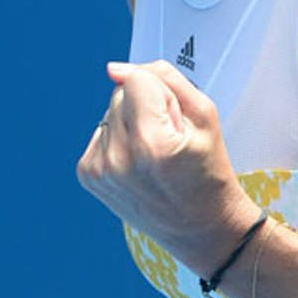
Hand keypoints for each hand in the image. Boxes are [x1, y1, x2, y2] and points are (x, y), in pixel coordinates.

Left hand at [77, 60, 259, 275]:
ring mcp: (101, 170)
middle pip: (119, 94)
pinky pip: (99, 134)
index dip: (161, 92)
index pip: (136, 79)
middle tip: (169, 139)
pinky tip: (138, 162)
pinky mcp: (89, 176)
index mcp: (152, 144)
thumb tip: (116, 69)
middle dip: (144, 106)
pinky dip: (117, 140)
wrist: (200, 228)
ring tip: (154, 154)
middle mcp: (120, 159)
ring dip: (130, 124)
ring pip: (108, 113)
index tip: (175, 119)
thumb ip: (165, 79)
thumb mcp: (205, 116)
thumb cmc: (208, 173)